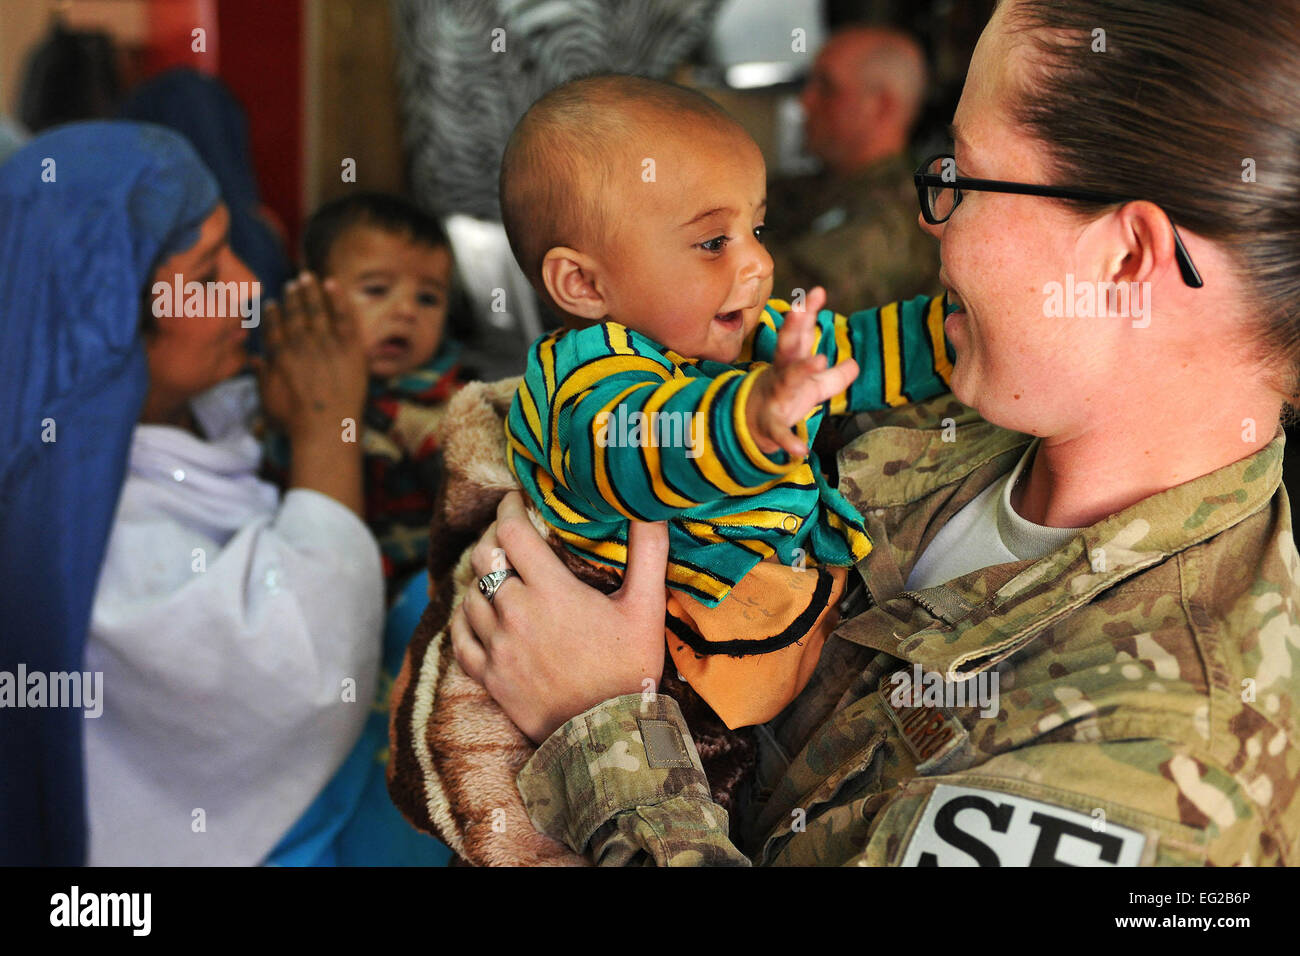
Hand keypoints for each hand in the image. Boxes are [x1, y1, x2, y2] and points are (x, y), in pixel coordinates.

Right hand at [256, 272, 367, 444]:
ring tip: (307, 278)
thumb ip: (262, 378)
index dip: (273, 315)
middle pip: (295, 315)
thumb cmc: (296, 423)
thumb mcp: (269, 402)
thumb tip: (254, 360)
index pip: (274, 329)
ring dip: (311, 292)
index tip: (273, 303)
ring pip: (316, 310)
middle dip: (293, 297)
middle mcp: (300, 345)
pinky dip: (337, 298)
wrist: (325, 429)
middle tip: (292, 283)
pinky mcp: (349, 347)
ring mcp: (325, 344)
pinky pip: (343, 316)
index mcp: (280, 357)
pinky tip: (332, 283)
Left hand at [450, 492, 668, 744]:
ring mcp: (497, 647)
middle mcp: (516, 613)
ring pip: (469, 595)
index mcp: (551, 591)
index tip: (518, 501)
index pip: (511, 531)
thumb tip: (652, 507)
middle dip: (493, 538)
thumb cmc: (630, 669)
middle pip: (483, 557)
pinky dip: (464, 618)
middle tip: (509, 534)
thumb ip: (648, 552)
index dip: (510, 508)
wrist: (607, 737)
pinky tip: (477, 614)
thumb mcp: (647, 608)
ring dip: (482, 578)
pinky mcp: (489, 677)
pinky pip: (459, 637)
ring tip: (499, 574)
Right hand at [746, 286, 858, 458]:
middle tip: (801, 310)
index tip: (817, 292)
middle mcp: (781, 374)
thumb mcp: (814, 388)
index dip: (807, 313)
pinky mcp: (772, 424)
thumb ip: (835, 377)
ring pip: (787, 380)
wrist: (754, 428)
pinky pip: (780, 431)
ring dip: (802, 369)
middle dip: (793, 328)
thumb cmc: (786, 400)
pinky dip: (789, 441)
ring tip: (820, 360)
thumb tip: (855, 363)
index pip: (799, 334)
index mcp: (790, 362)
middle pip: (787, 347)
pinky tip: (801, 450)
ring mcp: (775, 397)